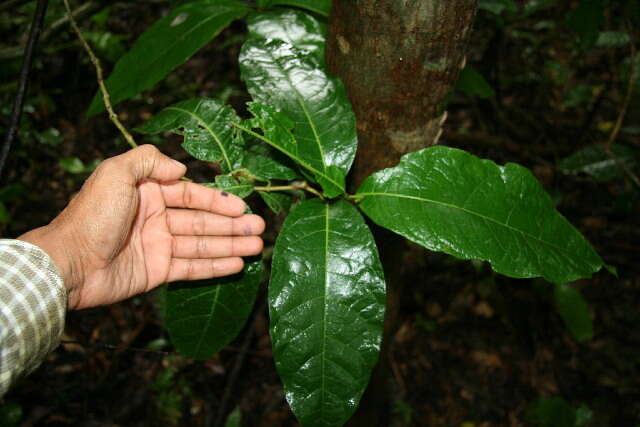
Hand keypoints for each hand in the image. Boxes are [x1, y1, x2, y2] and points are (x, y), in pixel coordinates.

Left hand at [19, 145, 264, 309]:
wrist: (68, 263)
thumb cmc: (91, 217)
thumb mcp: (115, 174)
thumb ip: (148, 162)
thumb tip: (181, 169)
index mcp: (148, 193)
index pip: (192, 194)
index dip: (218, 200)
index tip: (242, 206)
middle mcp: (156, 218)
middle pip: (202, 220)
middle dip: (232, 224)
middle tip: (259, 228)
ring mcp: (158, 246)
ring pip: (202, 244)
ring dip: (230, 245)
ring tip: (257, 247)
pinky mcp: (157, 272)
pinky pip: (192, 267)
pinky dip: (215, 266)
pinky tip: (237, 265)